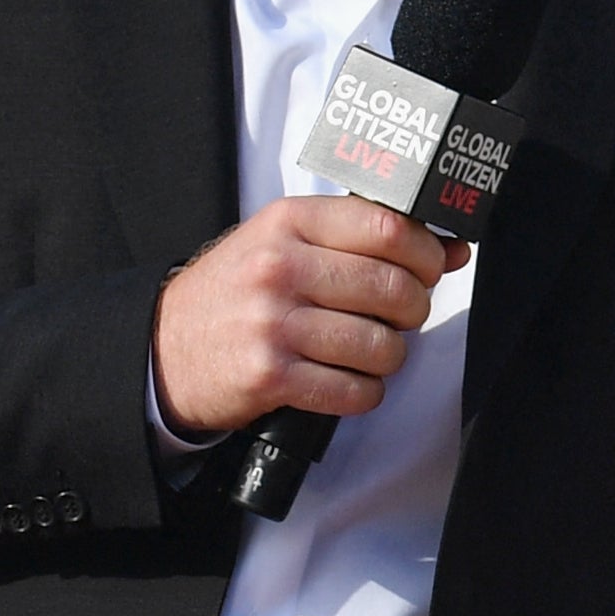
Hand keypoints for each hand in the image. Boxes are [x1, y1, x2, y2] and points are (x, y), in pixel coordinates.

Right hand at [151, 197, 468, 435]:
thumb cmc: (235, 292)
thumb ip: (364, 240)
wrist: (162, 348)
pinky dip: (364, 393)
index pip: (388, 228)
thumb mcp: (288, 245)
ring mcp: (272, 322)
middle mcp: (279, 267)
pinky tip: (348, 382)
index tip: (429, 268)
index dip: (425, 253)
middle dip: (414, 309)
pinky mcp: (269, 375)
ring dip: (390, 356)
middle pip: (392, 287)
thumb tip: (452, 249)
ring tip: (370, 352)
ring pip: (380, 344)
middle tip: (400, 317)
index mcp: (289, 222)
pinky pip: (353, 390)